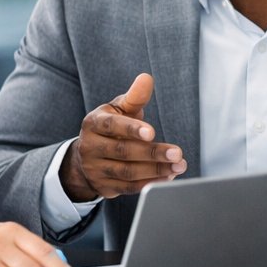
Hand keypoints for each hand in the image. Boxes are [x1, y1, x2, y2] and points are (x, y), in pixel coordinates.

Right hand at [61, 73, 185, 200]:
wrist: (87, 158)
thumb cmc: (111, 127)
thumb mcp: (118, 109)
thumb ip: (135, 97)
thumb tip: (146, 78)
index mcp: (93, 123)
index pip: (112, 125)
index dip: (131, 129)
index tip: (152, 132)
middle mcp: (90, 147)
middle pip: (124, 151)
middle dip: (153, 153)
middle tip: (177, 153)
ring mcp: (95, 169)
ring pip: (128, 172)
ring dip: (156, 170)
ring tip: (179, 165)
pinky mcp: (103, 187)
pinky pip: (129, 187)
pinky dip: (150, 183)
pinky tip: (168, 176)